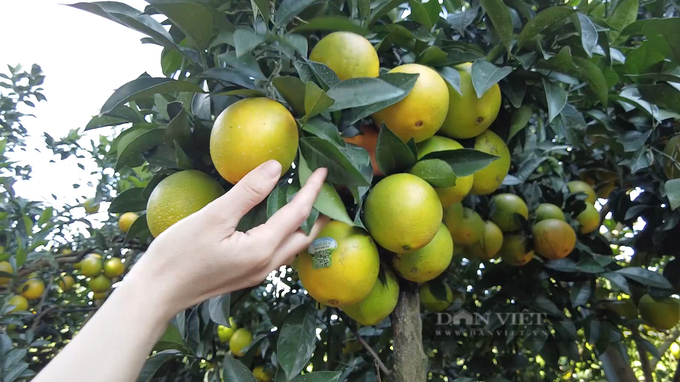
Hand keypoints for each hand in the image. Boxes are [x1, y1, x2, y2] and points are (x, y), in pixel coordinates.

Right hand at [123, 160, 327, 318]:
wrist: (157, 292)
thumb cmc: (179, 254)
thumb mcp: (213, 216)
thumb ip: (248, 192)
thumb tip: (277, 167)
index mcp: (262, 249)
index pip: (298, 214)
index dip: (312, 191)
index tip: (323, 171)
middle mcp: (266, 264)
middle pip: (304, 236)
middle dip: (318, 213)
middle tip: (324, 190)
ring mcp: (256, 273)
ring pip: (292, 247)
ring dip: (303, 225)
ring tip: (306, 203)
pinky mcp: (245, 275)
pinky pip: (277, 252)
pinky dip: (286, 234)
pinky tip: (276, 221)